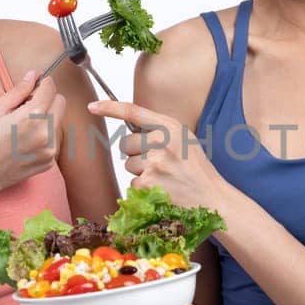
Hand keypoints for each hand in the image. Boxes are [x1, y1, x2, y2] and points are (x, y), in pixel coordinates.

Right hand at [0, 69, 64, 195]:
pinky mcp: (49, 161)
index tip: (34, 84)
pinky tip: (23, 141)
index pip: (50, 88)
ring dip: (45, 117)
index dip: (42, 82)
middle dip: (47, 99)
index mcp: (31, 117)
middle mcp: (45, 133)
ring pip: (57, 121)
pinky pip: (52, 139)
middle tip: (25, 106)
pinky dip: (42, 135)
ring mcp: (49, 150)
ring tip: (21, 126)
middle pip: (61, 102)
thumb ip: (18, 91)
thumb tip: (34, 75)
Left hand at [86, 100, 228, 209]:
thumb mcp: (184, 140)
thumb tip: (131, 127)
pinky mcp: (148, 183)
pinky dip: (143, 188)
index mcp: (170, 126)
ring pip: (129, 165)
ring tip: (164, 177)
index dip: (109, 107)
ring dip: (141, 173)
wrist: (212, 197)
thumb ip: (161, 131)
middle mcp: (161, 140)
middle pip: (126, 143)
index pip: (133, 111)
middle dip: (136, 154)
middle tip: (159, 164)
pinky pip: (132, 183)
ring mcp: (154, 162)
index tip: (92, 106)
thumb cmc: (197, 169)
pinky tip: (162, 189)